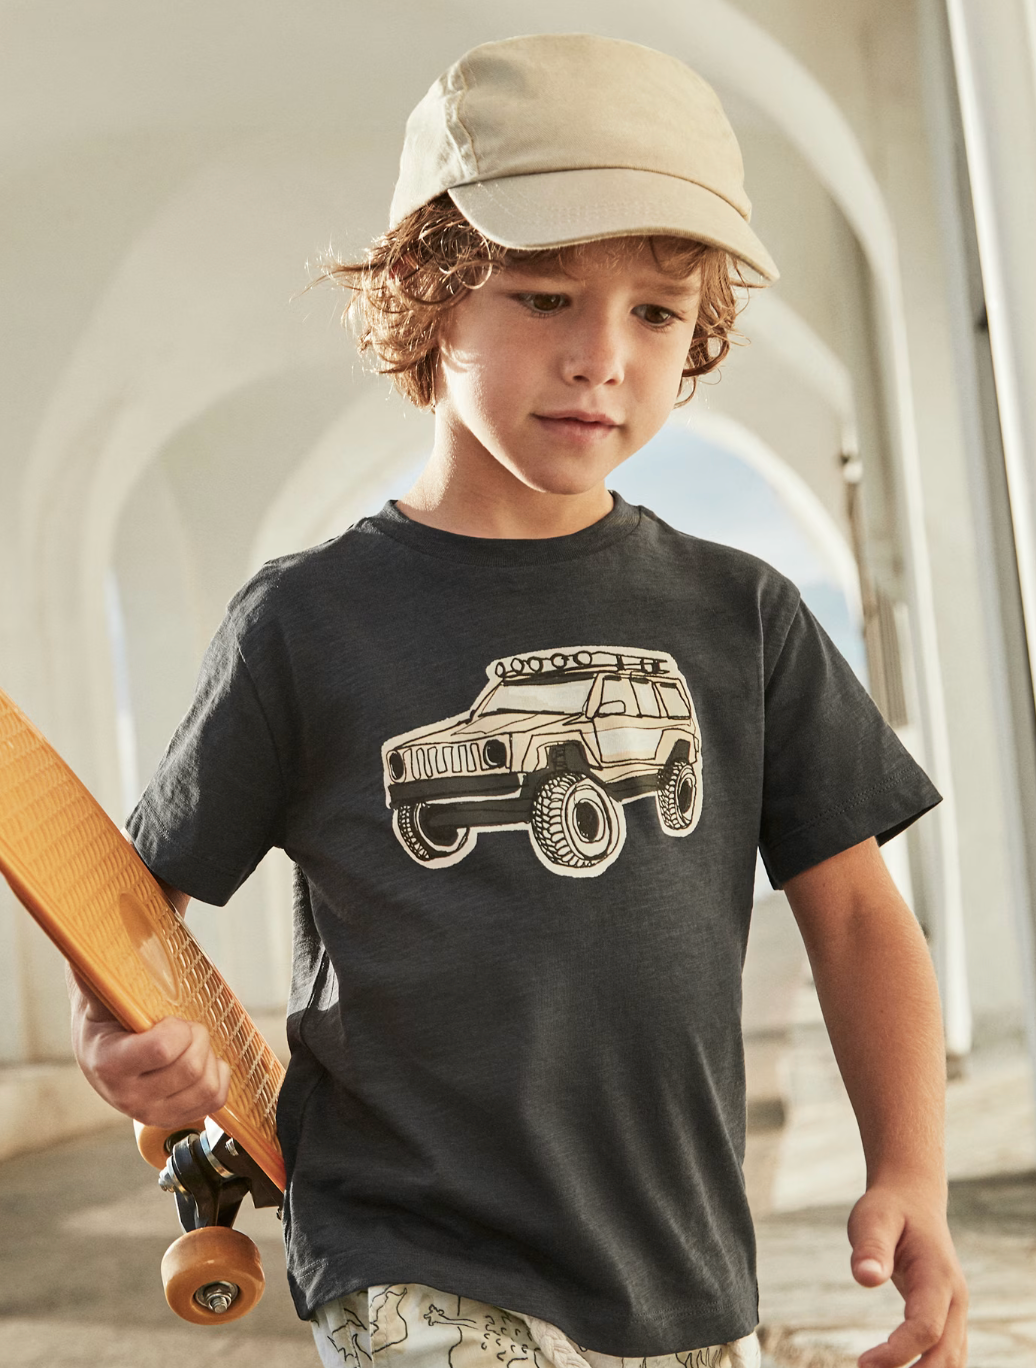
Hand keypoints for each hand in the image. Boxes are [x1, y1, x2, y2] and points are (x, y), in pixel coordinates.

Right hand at [67, 964, 230, 1126]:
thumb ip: (95, 967)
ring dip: (210, 1056)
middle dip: (198, 1036)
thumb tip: (87, 937)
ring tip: (192, 1043)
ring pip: (206, 1087)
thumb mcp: (99, 987)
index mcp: (106, 1061)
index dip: (179, 1028)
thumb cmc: (107, 1009)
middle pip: (190, 1067)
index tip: (172, 1016)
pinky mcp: (171, 1119)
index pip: (162, 1048)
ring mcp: (148, 1113)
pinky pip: (214, 1103)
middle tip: (186, 1024)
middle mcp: (124, 1096)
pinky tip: (204, 1062)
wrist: (105, 1045)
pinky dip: (219, 1078)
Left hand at [848, 1182, 967, 1366]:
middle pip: (945, 1355)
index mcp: (938, 1276)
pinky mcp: (947, 1317)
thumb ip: (871, 1247)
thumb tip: (865, 1277)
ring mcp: (955, 1310)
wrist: (913, 1199)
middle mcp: (954, 1299)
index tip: (863, 1363)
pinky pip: (947, 1354)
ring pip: (952, 1361)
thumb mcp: (873, 1218)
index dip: (898, 1352)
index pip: (926, 1328)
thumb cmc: (890, 1209)